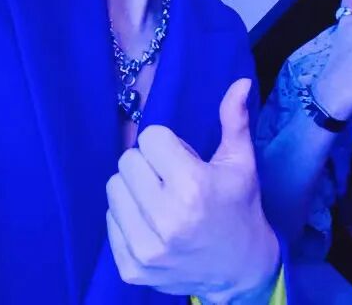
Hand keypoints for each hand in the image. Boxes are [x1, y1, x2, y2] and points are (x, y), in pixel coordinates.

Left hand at [105, 78, 279, 301]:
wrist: (241, 270)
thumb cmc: (240, 208)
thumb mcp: (241, 163)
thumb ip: (234, 120)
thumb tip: (239, 82)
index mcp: (194, 187)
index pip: (150, 138)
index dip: (167, 144)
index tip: (181, 158)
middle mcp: (167, 219)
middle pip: (127, 161)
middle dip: (148, 164)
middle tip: (169, 178)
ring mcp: (147, 248)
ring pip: (113, 189)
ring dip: (134, 189)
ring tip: (159, 199)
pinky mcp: (132, 268)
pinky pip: (110, 221)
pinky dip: (127, 217)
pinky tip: (152, 222)